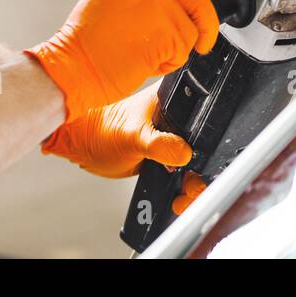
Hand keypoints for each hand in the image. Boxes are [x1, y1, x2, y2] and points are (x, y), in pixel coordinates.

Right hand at [26, 0, 230, 122]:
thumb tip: (190, 0)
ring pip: (191, 28)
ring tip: (143, 50)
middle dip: (205, 24)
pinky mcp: (160, 28)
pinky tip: (143, 60)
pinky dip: (169, 62)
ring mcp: (151, 1)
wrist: (70, 69)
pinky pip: (184, 48)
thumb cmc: (89, 44)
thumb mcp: (115, 0)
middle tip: (203, 42)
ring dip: (176, 48)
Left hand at [44, 87, 204, 214]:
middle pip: (206, 144)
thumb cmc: (100, 130)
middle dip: (203, 171)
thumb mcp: (132, 136)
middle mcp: (177, 116)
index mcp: (174, 99)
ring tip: (183, 196)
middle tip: (191, 186)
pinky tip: (177, 197)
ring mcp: (172, 135)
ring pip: (197, 161)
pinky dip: (184, 186)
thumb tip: (185, 153)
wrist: (83, 146)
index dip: (211, 141)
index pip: (206, 117)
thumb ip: (158, 144)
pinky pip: (184, 171)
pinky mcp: (166, 152)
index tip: (202, 164)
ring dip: (194, 183)